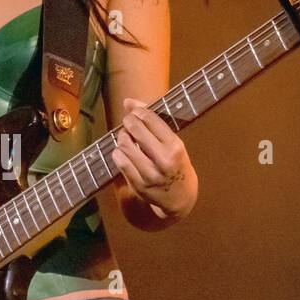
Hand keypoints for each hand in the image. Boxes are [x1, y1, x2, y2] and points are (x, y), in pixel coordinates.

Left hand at [110, 96, 193, 217]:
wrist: (181, 198)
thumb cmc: (176, 164)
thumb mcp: (173, 142)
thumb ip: (153, 121)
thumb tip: (128, 101)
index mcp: (175, 147)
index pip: (149, 119)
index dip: (138, 111)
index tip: (136, 112)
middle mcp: (163, 160)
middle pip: (135, 129)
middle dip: (128, 122)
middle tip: (128, 123)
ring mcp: (150, 174)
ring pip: (124, 145)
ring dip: (122, 137)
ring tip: (126, 137)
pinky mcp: (138, 185)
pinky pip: (120, 162)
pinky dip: (118, 152)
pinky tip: (123, 152)